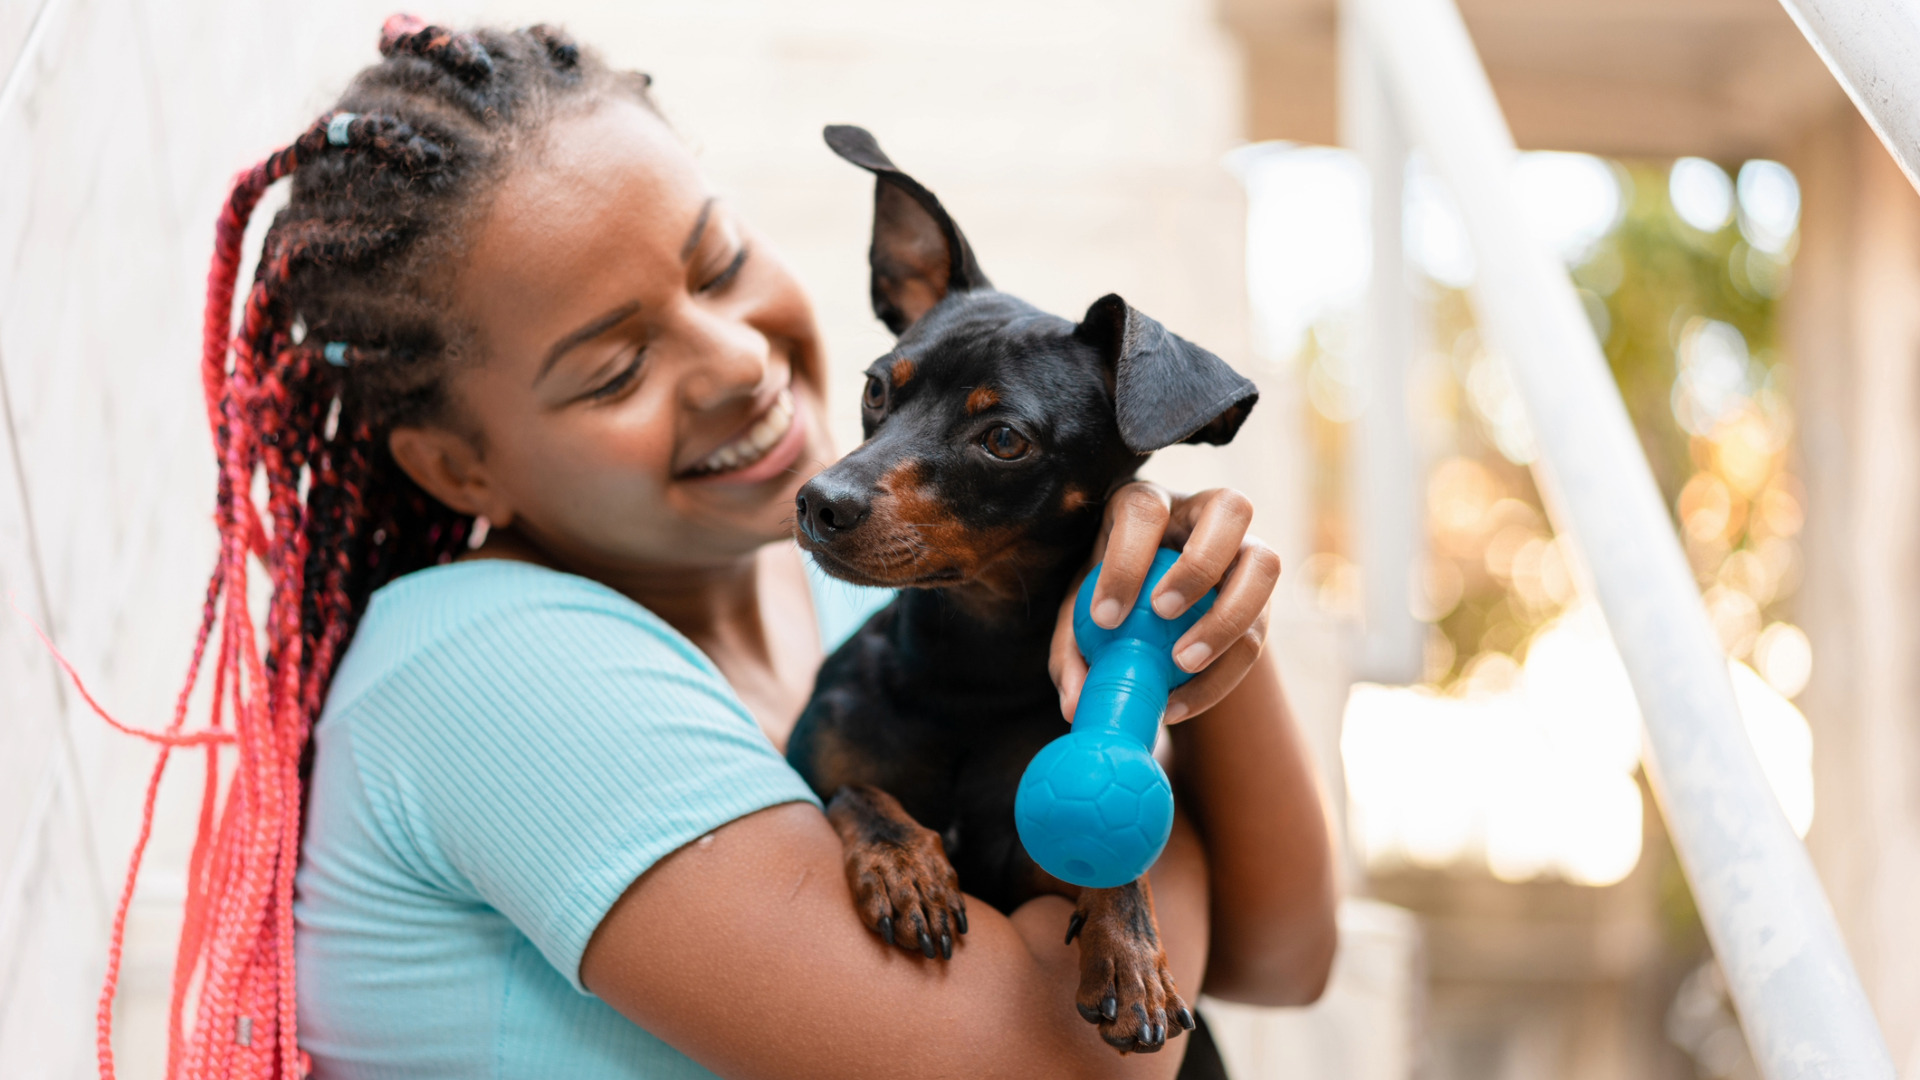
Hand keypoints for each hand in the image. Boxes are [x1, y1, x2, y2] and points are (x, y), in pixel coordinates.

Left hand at [1050, 482, 1280, 724]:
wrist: (1150, 613)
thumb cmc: (1107, 599)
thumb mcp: (1079, 617)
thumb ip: (1072, 653)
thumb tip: (1075, 706)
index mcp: (1149, 503)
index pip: (1145, 511)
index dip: (1127, 560)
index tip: (1104, 618)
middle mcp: (1206, 514)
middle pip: (1230, 508)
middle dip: (1199, 564)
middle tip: (1161, 614)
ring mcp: (1244, 550)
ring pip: (1265, 564)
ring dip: (1228, 617)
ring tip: (1182, 663)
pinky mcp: (1259, 599)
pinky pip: (1258, 630)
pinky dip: (1223, 673)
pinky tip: (1182, 702)